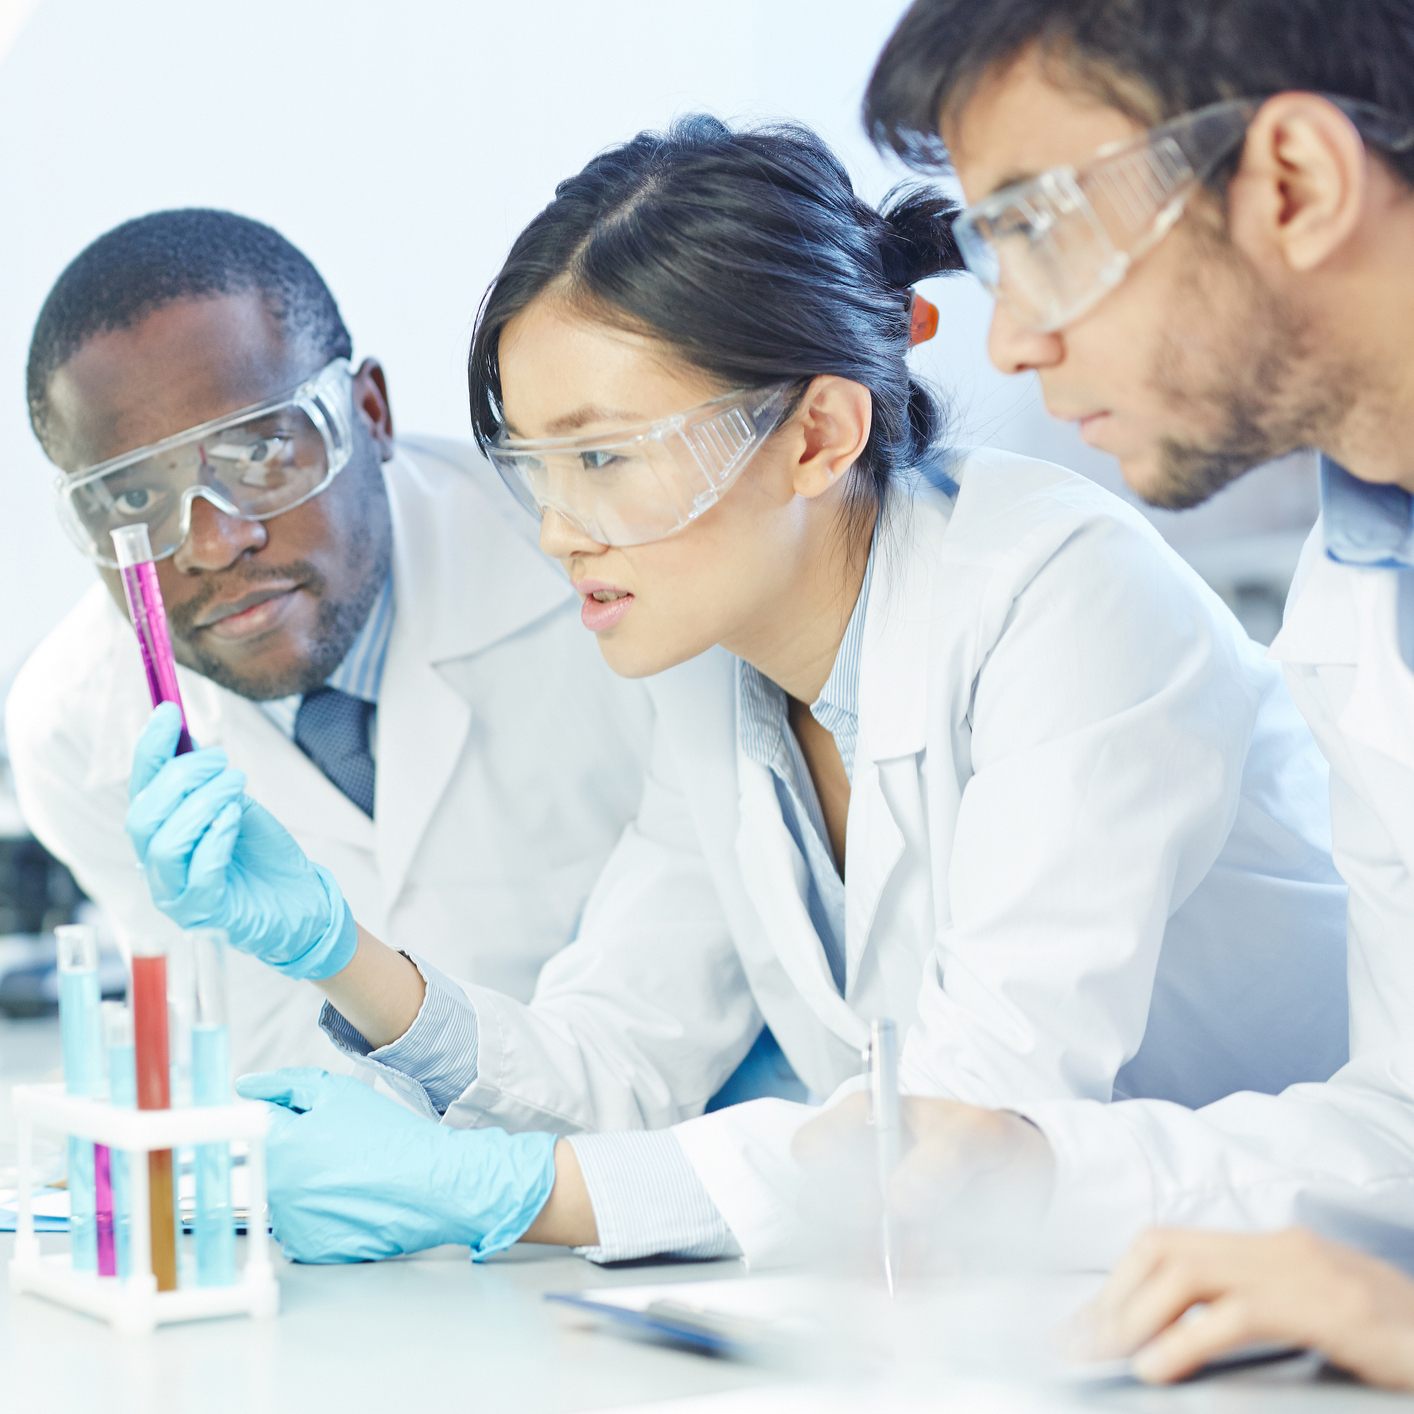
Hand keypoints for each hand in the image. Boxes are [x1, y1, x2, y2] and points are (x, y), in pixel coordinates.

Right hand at [125, 704, 356, 978]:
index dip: (151, 749)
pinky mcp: (205, 912)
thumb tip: (188, 742)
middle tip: (220, 760)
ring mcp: (176, 892)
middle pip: (142, 816)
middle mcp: (157, 865)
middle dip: (179, 778)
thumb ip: (209, 783)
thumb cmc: (263, 853)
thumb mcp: (236, 805)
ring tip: (234, 787)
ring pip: (163, 844)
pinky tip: (235, 818)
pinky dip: (215, 838)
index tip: (168, 712)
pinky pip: (197, 873)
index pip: (141, 789)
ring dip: (201, 804)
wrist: (300, 898)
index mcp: (160, 833)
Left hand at [237, 1068, 557, 1262]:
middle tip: (337, 1149)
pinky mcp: (308, 1251)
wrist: (431, 1184)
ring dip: (304, 1187)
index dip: (287, 1118)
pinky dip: (318, 1216)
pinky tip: (349, 1202)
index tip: (310, 1125)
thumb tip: (247, 1087)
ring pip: (283, 1197)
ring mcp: (288, 1225)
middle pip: (268, 1163)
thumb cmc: (389, 1136)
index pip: (257, 1124)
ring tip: (348, 1176)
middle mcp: (273, 1189)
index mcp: (276, 1144)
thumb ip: (285, 1085)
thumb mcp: (338, 1092)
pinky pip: (299, 1228)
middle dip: (294, 1153)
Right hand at [792, 1093, 1053, 1269]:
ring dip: (899, 1262)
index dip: (830, 1173)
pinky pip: (888, 1281)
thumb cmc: (991, 1143)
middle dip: (866, 1231)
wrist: (1028, 1183)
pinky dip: (921, 1282)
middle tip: (915, 1232)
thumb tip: (900, 1198)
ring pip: (853, 1253)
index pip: (812, 1146)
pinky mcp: (897, 1255)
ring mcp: (875, 1217)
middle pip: (820, 1210)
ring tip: (947, 1253)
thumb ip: (945, 1154)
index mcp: (867, 1123)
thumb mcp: (981, 1133)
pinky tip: (954, 1265)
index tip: (876, 1197)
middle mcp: (860, 1172)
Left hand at [1075, 1227, 1413, 1388]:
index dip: (1117, 1284)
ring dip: (1135, 1316)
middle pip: (1164, 1249)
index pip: (1168, 1244)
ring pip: (1187, 1271)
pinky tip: (1159, 1368)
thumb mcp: (1310, 1319)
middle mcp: (1280, 1247)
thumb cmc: (1389, 1342)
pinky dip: (1186, 1340)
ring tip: (1108, 1356)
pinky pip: (1237, 1314)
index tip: (1081, 1327)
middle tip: (1078, 1345)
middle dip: (1112, 1297)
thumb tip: (1167, 1339)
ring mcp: (1306, 1272)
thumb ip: (1244, 1314)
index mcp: (1270, 1247)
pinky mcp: (1331, 1309)